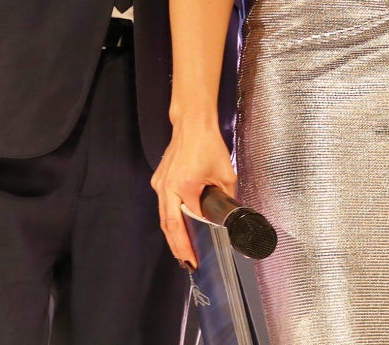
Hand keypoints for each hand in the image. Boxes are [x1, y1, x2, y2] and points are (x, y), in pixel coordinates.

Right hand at [150, 118, 237, 270]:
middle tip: (188, 264)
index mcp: (184, 185)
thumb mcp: (225, 173)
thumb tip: (230, 216)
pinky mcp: (159, 180)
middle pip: (170, 225)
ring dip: (172, 237)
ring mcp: (160, 184)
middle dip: (178, 247)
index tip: (199, 257)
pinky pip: (163, 206)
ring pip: (164, 218)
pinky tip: (177, 232)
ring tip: (181, 254)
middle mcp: (167, 187)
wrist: (192, 123)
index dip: (195, 239)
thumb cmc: (208, 144)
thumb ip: (227, 197)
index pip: (190, 219)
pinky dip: (170, 222)